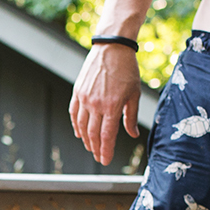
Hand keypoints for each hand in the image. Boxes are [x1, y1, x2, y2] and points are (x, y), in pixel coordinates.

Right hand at [70, 43, 142, 165]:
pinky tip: (79, 133)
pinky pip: (74, 113)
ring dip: (86, 140)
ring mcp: (85, 98)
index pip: (107, 136)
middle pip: (93, 134)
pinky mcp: (78, 92)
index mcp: (113, 106)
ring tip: (90, 148)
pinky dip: (76, 126)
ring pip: (82, 126)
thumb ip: (131, 117)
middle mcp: (96, 104)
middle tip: (99, 157)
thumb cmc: (127, 69)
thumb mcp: (134, 94)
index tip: (105, 161)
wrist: (112, 48)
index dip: (106, 151)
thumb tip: (132, 134)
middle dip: (96, 149)